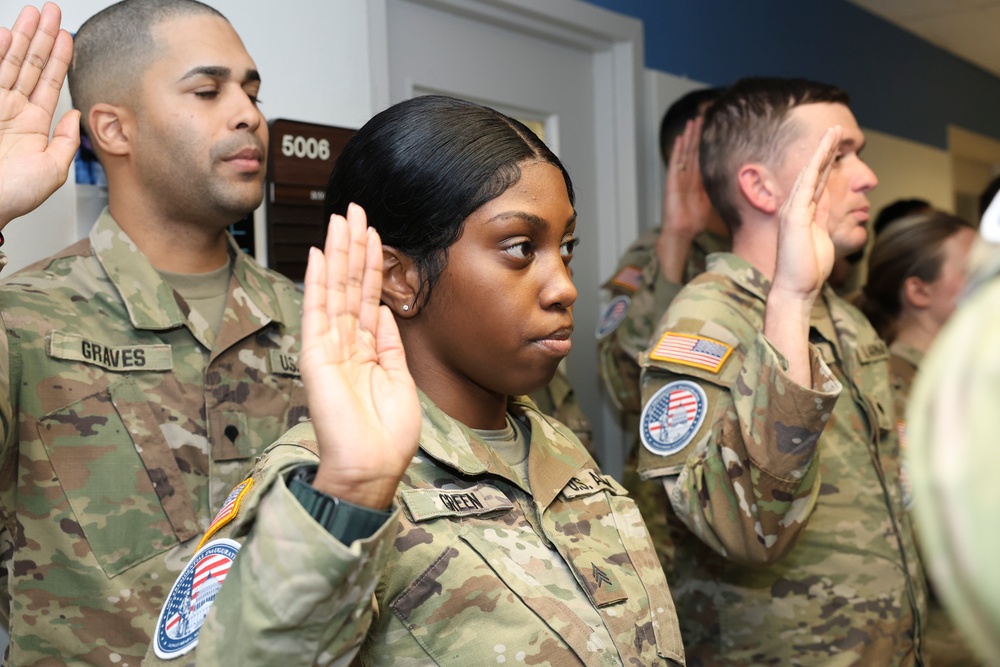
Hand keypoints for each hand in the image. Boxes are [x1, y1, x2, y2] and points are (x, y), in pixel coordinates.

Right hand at [0, 3, 78, 227]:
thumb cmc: (13, 195)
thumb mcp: (53, 170)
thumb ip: (67, 141)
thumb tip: (76, 115)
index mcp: (33, 126)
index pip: (50, 83)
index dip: (60, 58)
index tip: (68, 36)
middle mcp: (12, 111)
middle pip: (30, 65)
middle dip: (41, 37)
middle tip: (51, 11)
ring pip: (10, 62)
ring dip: (22, 37)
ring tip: (34, 14)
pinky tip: (6, 34)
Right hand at [301, 204, 420, 509]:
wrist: (372, 465)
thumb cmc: (387, 434)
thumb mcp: (400, 379)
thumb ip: (390, 343)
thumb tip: (386, 311)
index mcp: (366, 351)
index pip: (368, 297)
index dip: (372, 264)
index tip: (374, 233)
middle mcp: (345, 344)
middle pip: (350, 285)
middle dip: (354, 247)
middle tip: (355, 209)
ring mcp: (329, 347)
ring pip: (336, 289)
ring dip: (339, 252)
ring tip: (341, 218)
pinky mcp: (316, 356)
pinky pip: (318, 311)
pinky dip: (319, 282)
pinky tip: (321, 254)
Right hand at [657, 116, 713, 281]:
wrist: (682, 232)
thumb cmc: (695, 222)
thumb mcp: (713, 202)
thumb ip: (720, 191)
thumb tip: (739, 185)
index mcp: (697, 181)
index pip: (702, 157)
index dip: (706, 143)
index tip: (712, 129)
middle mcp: (687, 177)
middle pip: (692, 151)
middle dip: (697, 134)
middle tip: (701, 117)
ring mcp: (678, 178)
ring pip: (684, 153)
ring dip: (687, 137)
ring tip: (691, 122)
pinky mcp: (671, 183)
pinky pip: (674, 164)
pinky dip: (676, 151)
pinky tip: (679, 139)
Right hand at [770, 125, 841, 302]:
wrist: (795, 288)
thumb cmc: (808, 270)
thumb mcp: (823, 239)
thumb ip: (825, 219)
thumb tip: (832, 205)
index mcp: (804, 214)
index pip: (817, 182)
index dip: (826, 162)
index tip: (836, 146)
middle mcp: (796, 208)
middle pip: (813, 172)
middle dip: (825, 150)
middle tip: (836, 129)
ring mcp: (794, 211)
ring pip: (810, 174)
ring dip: (822, 151)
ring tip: (833, 131)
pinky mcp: (795, 216)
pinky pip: (806, 186)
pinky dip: (814, 167)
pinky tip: (822, 151)